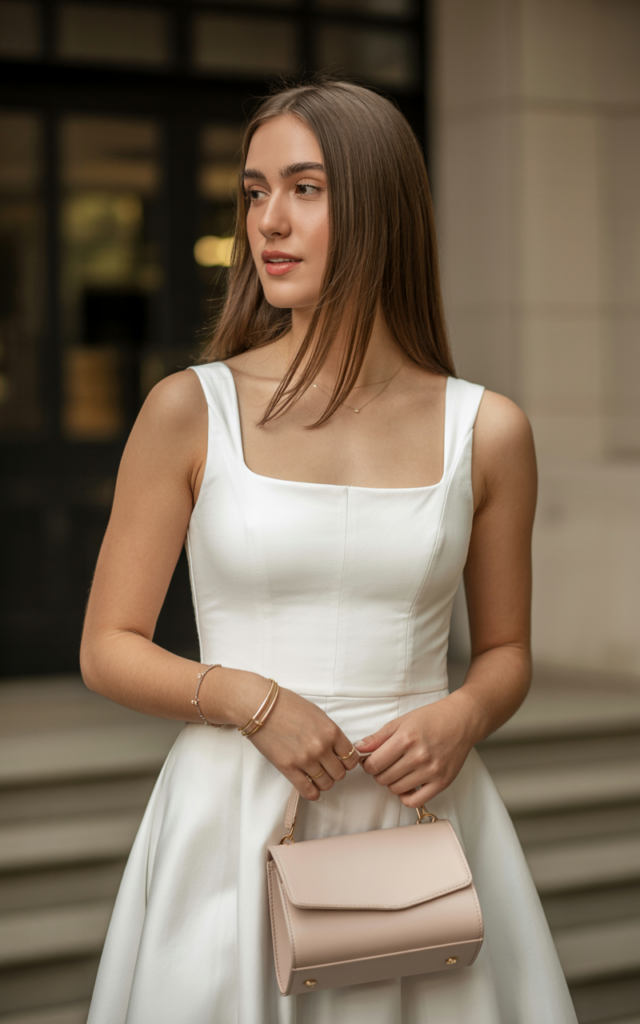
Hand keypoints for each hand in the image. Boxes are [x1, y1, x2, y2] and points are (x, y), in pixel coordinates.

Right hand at [248, 684, 360, 800]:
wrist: (260, 706)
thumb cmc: (288, 705)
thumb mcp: (317, 714)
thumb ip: (330, 733)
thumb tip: (339, 749)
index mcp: (331, 731)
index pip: (351, 758)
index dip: (348, 761)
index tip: (341, 760)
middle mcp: (321, 747)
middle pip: (340, 773)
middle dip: (336, 771)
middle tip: (327, 767)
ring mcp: (305, 759)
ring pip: (326, 784)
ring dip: (324, 782)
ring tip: (317, 775)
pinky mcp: (288, 768)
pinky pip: (308, 791)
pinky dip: (313, 793)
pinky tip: (311, 788)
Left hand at [355, 694, 477, 807]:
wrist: (461, 721)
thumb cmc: (431, 718)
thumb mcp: (401, 721)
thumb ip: (378, 737)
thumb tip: (359, 749)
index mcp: (406, 739)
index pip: (374, 763)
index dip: (367, 764)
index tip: (370, 760)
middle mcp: (419, 756)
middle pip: (383, 778)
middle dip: (378, 772)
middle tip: (385, 764)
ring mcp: (431, 771)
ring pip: (396, 789)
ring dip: (391, 782)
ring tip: (397, 770)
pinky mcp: (442, 782)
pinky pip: (415, 801)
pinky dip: (405, 796)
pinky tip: (407, 784)